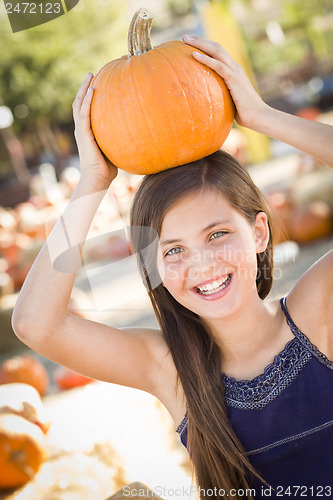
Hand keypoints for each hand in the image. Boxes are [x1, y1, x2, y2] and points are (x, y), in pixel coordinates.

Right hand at [72, 73, 117, 188]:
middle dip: (85, 87)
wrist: (98, 180)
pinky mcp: (83, 135)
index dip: (89, 96)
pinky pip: (84, 114)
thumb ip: (122, 139)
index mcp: (87, 132)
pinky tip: (93, 90)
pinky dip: (87, 101)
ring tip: (90, 76)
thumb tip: (140, 132)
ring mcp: (81, 131)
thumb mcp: (116, 149)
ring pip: (79, 105)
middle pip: (79, 103)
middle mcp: (82, 129)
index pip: (86, 110)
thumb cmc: (108, 169)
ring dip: (84, 89)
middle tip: (91, 73)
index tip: (97, 83)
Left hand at [182, 36, 268, 129]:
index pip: (218, 52)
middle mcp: (235, 67)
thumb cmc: (244, 114)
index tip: (190, 43)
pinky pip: (218, 65)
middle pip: (216, 47)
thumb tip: (206, 105)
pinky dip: (206, 59)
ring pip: (216, 51)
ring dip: (200, 44)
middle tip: (184, 37)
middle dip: (199, 40)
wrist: (258, 116)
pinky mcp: (234, 79)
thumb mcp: (229, 102)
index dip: (205, 46)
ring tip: (185, 40)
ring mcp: (235, 71)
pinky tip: (194, 55)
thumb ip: (220, 97)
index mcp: (234, 71)